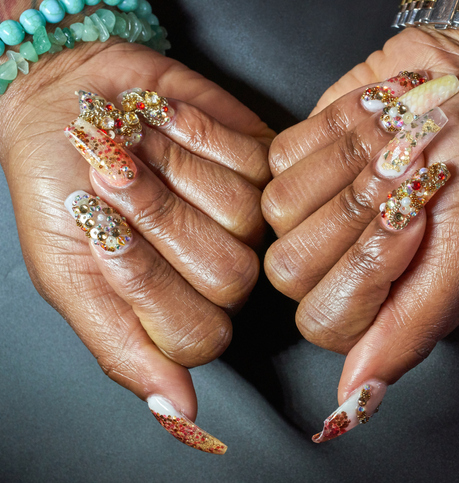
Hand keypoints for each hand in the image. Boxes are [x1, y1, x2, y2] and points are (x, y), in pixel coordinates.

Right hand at [1, 38, 272, 451]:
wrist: (70, 102)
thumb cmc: (60, 189)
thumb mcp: (69, 277)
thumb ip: (122, 347)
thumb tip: (180, 414)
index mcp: (178, 310)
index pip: (200, 336)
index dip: (149, 284)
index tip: (103, 236)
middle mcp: (221, 269)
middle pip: (231, 278)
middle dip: (159, 218)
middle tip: (117, 180)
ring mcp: (249, 218)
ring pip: (244, 218)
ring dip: (173, 171)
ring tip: (138, 148)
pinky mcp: (264, 164)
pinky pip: (253, 162)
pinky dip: (197, 134)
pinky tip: (168, 126)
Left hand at [262, 23, 458, 440]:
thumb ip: (413, 327)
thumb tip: (356, 400)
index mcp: (386, 302)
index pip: (327, 324)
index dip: (363, 274)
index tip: (414, 225)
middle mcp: (340, 265)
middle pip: (290, 275)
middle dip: (352, 218)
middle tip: (404, 183)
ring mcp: (312, 212)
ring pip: (278, 214)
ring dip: (345, 171)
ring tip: (394, 149)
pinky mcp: (296, 161)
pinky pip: (278, 161)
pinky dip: (329, 137)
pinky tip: (370, 128)